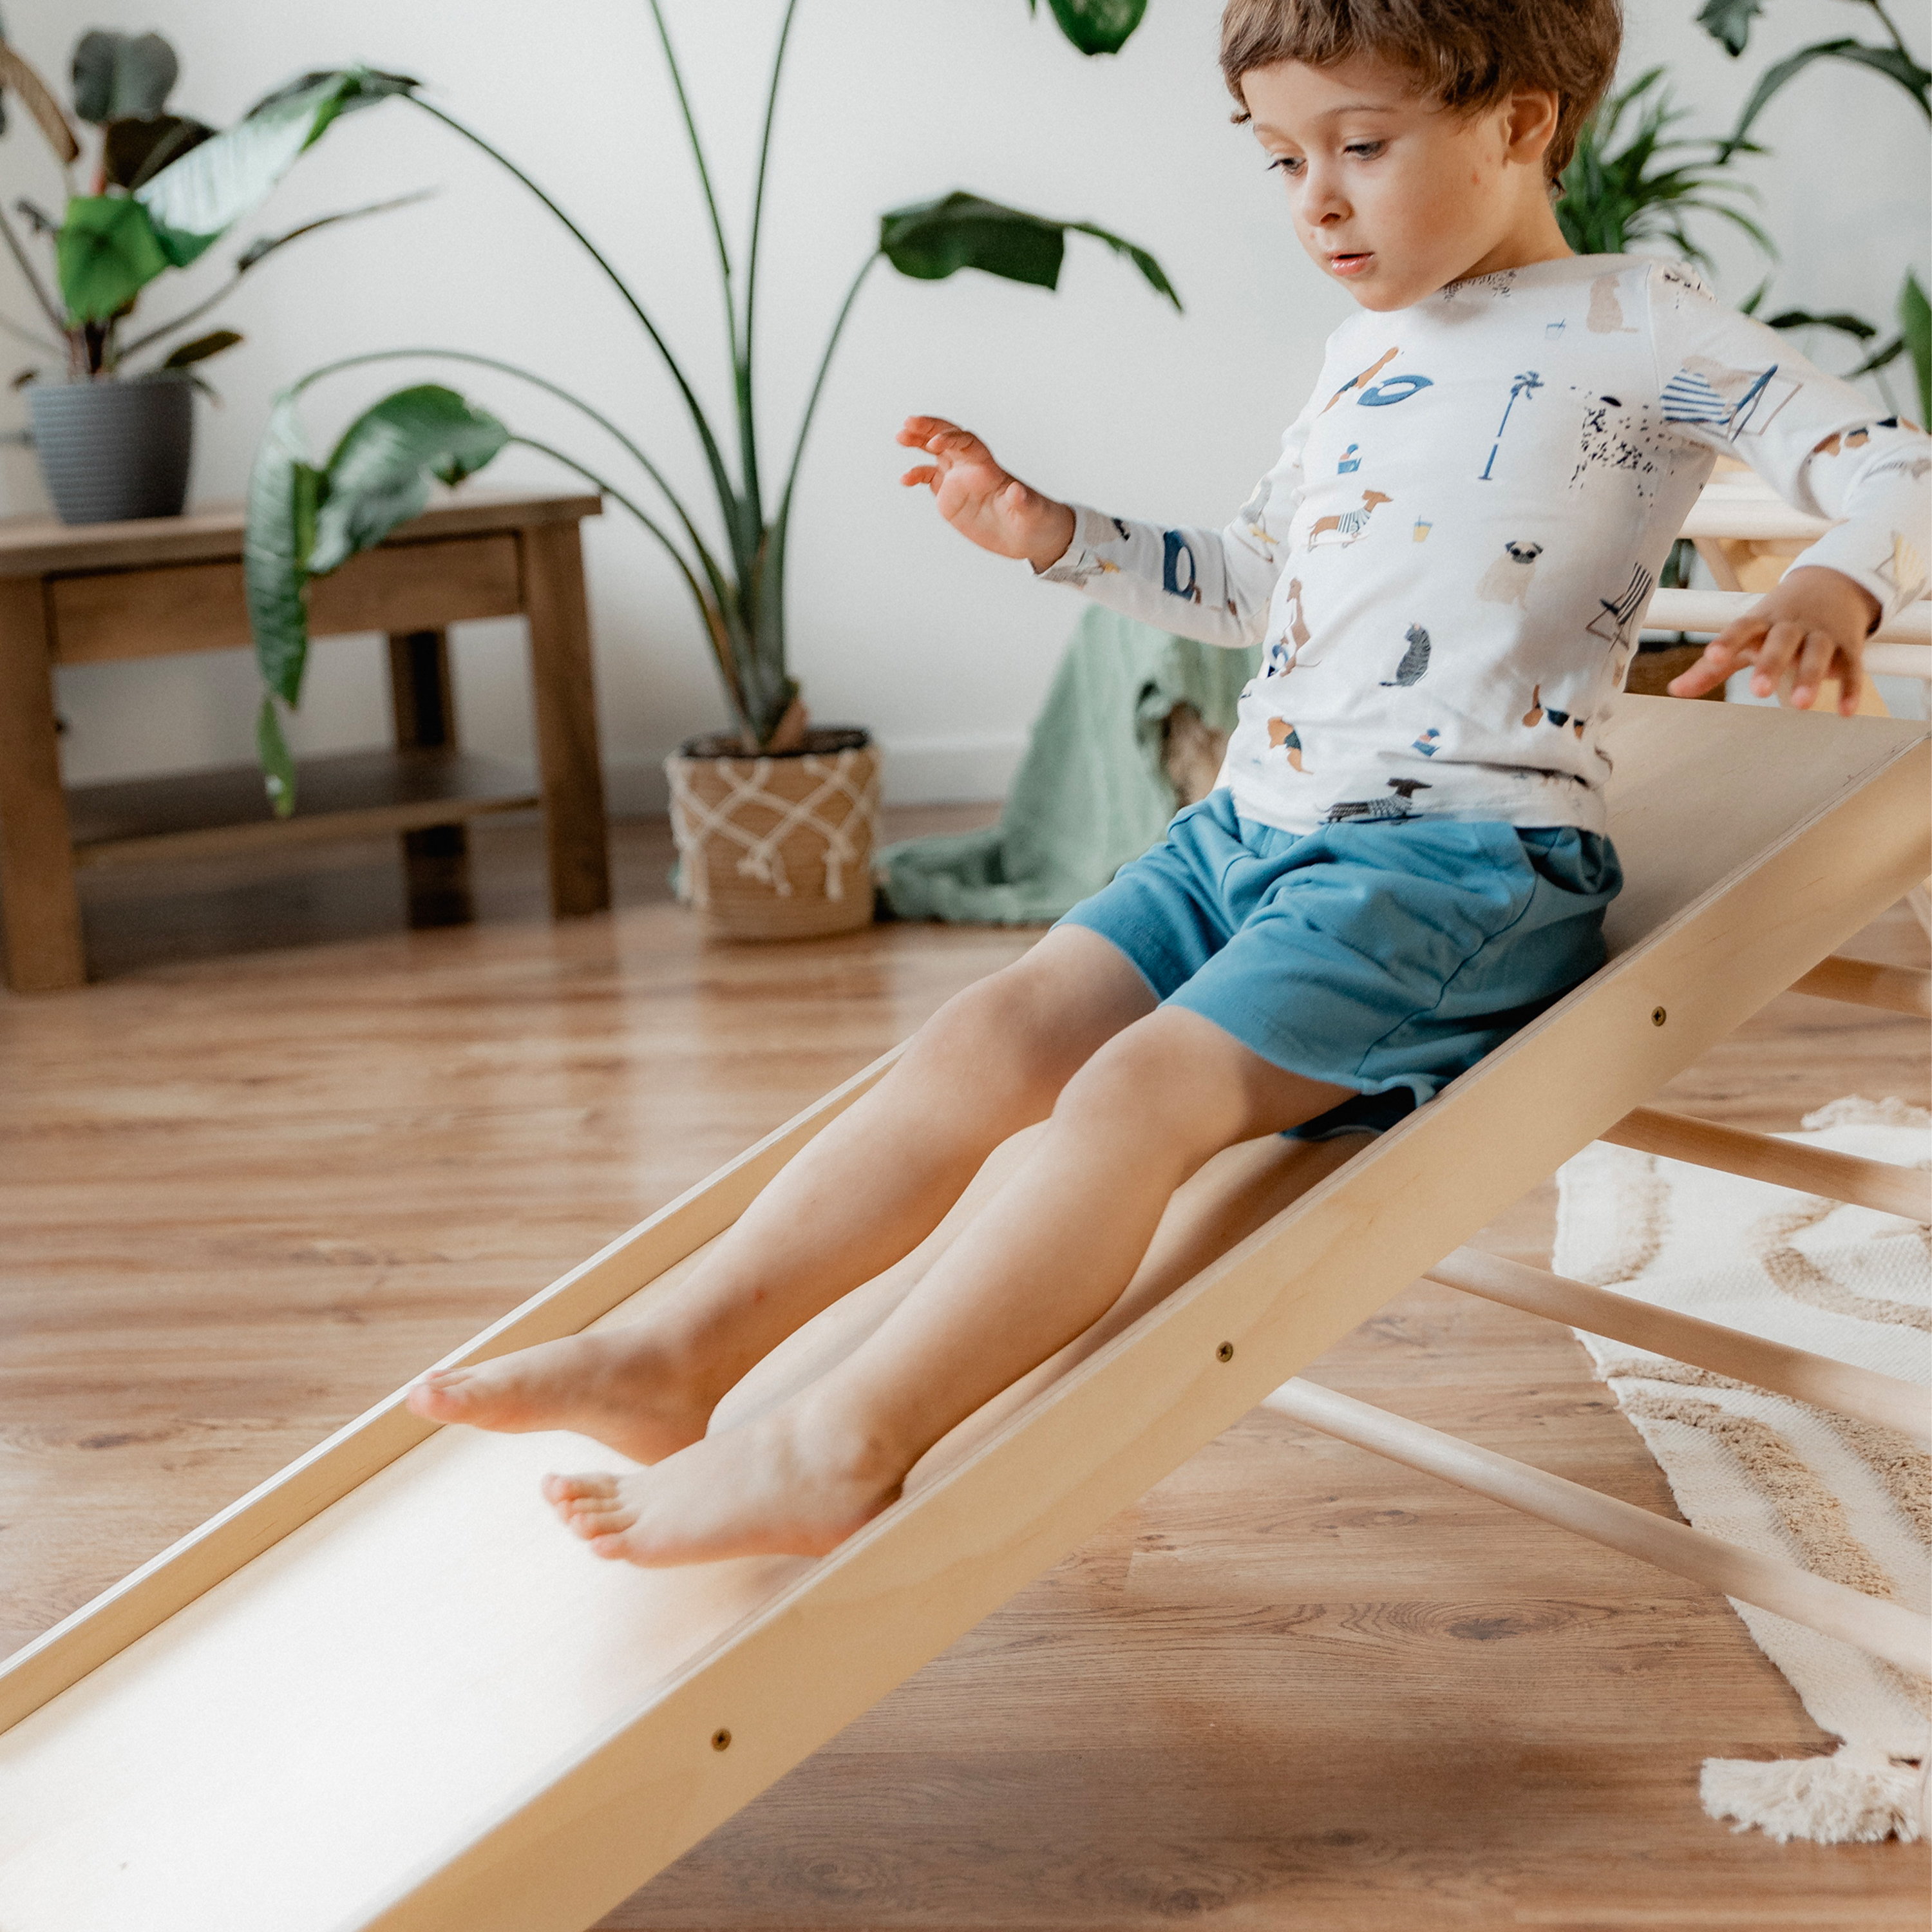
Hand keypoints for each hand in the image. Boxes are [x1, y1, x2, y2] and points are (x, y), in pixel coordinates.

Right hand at [896, 416, 1075, 571]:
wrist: (1030, 536)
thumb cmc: (1036, 520)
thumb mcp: (1032, 513)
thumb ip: (1022, 501)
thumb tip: (1017, 491)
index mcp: (989, 468)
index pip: (967, 443)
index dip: (951, 439)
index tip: (934, 444)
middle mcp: (971, 469)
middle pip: (948, 438)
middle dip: (929, 428)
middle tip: (908, 423)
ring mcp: (959, 481)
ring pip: (934, 453)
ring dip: (918, 443)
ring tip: (900, 437)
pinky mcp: (950, 497)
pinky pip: (929, 479)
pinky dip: (916, 475)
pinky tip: (904, 480)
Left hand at [1666, 565, 1880, 714]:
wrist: (1831, 585)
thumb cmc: (1776, 622)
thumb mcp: (1745, 636)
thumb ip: (1713, 666)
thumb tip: (1674, 690)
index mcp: (1761, 622)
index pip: (1742, 628)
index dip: (1727, 641)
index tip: (1713, 655)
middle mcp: (1791, 626)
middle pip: (1781, 640)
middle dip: (1771, 663)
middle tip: (1758, 690)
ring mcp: (1822, 634)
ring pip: (1817, 652)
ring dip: (1810, 677)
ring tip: (1800, 705)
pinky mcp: (1849, 646)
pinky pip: (1852, 667)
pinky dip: (1851, 688)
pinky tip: (1845, 712)